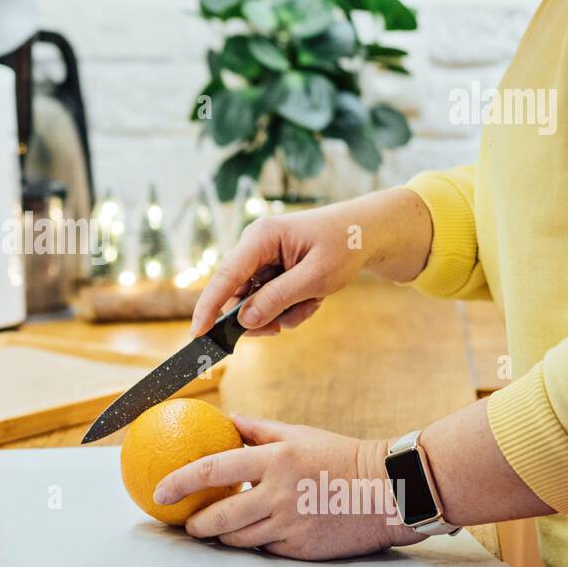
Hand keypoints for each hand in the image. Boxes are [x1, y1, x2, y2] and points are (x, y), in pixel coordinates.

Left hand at [152, 415, 424, 560]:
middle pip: (219, 517)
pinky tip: (248, 535)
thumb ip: (257, 429)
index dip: (180, 481)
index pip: (213, 470)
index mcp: (274, 460)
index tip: (159, 488)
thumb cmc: (340, 456)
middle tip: (184, 520)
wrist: (387, 491)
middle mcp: (278, 494)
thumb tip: (225, 419)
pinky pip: (265, 548)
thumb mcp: (298, 434)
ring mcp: (290, 524)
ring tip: (209, 528)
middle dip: (194, 523)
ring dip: (220, 535)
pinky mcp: (301, 548)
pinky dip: (253, 542)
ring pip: (238, 538)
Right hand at [190, 188, 432, 336]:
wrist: (369, 232)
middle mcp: (255, 247)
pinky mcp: (273, 270)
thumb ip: (278, 299)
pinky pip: (271, 300)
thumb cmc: (345, 245)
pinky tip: (312, 299)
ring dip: (283, 313)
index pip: (225, 276)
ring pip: (256, 303)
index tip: (197, 334)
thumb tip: (245, 320)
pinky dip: (291, 307)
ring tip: (311, 305)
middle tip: (282, 328)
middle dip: (262, 316)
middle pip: (239, 295)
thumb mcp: (316, 277)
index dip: (208, 307)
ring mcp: (263, 259)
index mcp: (260, 237)